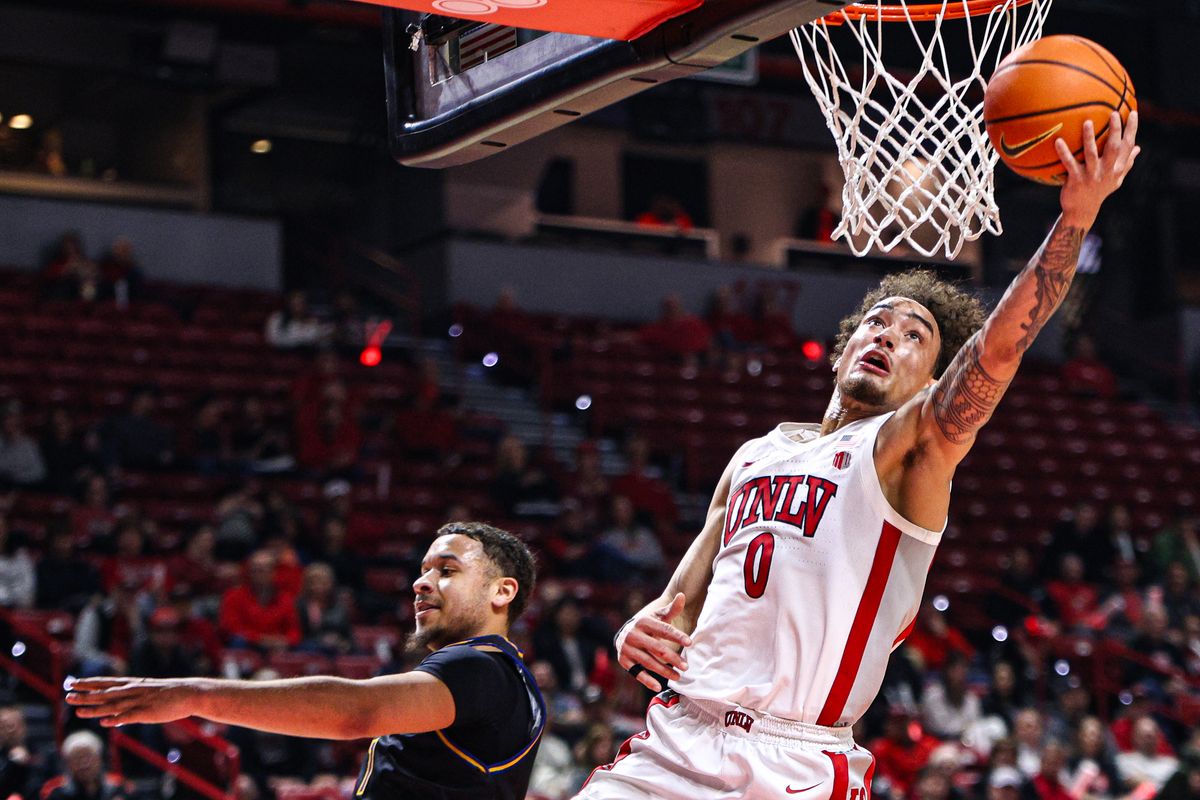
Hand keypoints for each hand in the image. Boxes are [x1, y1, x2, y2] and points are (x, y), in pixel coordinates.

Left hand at [66, 677, 198, 726]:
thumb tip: (112, 719)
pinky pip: (129, 716)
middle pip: (105, 693)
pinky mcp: (147, 712)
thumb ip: (128, 707)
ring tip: (78, 711)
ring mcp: (139, 701)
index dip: (88, 683)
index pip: (105, 683)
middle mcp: (133, 691)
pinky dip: (116, 719)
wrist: (190, 693)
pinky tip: (104, 722)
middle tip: (67, 695)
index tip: (72, 683)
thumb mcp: (147, 695)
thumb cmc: (169, 694)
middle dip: (85, 695)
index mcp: (132, 684)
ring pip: (113, 705)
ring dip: (95, 708)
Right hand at [615, 592, 692, 691]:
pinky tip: (658, 686)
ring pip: (648, 662)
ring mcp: (627, 648)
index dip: (677, 636)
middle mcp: (633, 634)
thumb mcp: (658, 615)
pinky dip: (646, 680)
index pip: (663, 629)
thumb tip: (682, 595)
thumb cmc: (648, 625)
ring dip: (664, 671)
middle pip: (657, 648)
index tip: (690, 643)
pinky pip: (636, 672)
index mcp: (643, 622)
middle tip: (686, 666)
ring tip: (678, 676)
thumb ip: (671, 609)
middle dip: (673, 658)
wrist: (626, 633)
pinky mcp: (623, 660)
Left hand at [1056, 110, 1140, 229]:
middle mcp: (1107, 171)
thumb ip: (1126, 163)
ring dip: (1089, 137)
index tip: (1132, 112)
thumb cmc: (1099, 191)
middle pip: (1113, 147)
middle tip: (1113, 113)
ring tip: (1087, 122)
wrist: (1082, 210)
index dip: (1131, 129)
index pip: (1128, 146)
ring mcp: (1091, 175)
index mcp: (1117, 168)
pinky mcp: (1076, 180)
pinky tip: (1058, 140)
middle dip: (1115, 130)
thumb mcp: (1116, 179)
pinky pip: (1069, 164)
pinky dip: (1063, 152)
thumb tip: (1138, 148)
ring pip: (1091, 153)